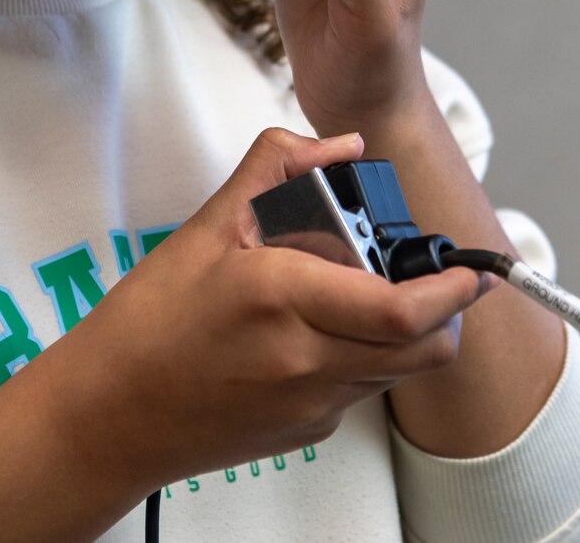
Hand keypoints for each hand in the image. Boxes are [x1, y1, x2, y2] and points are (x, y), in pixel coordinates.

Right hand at [63, 129, 485, 488]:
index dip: (453, 289)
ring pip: (398, 369)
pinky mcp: (306, 434)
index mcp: (284, 299)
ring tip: (368, 297)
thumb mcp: (209, 226)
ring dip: (407, 334)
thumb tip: (340, 146)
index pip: (405, 308)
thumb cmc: (149, 323)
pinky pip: (360, 392)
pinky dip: (363, 359)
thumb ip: (278, 167)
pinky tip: (320, 334)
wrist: (108, 414)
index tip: (471, 267)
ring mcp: (309, 405)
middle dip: (447, 312)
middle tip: (432, 278)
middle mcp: (305, 361)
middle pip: (424, 348)